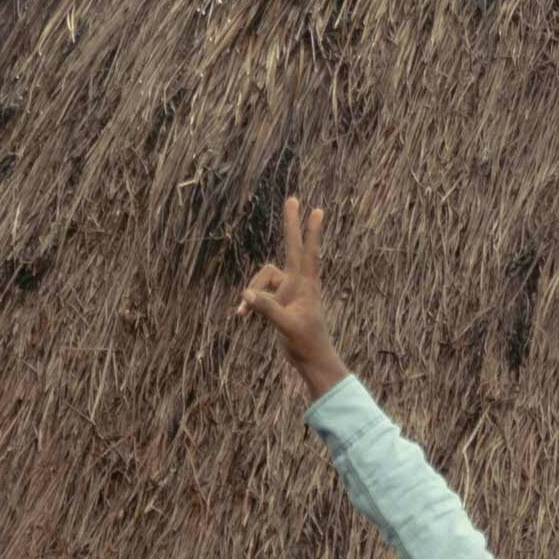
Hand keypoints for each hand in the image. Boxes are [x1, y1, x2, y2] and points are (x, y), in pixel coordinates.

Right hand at [236, 194, 347, 392]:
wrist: (311, 359)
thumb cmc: (305, 343)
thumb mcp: (286, 327)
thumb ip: (267, 309)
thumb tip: (245, 293)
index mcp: (305, 285)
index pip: (308, 252)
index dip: (310, 232)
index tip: (317, 210)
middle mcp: (298, 283)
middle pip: (291, 248)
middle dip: (291, 225)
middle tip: (293, 199)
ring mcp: (288, 291)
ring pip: (263, 278)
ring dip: (252, 292)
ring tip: (242, 313)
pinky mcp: (280, 301)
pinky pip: (259, 293)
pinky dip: (250, 302)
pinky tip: (241, 315)